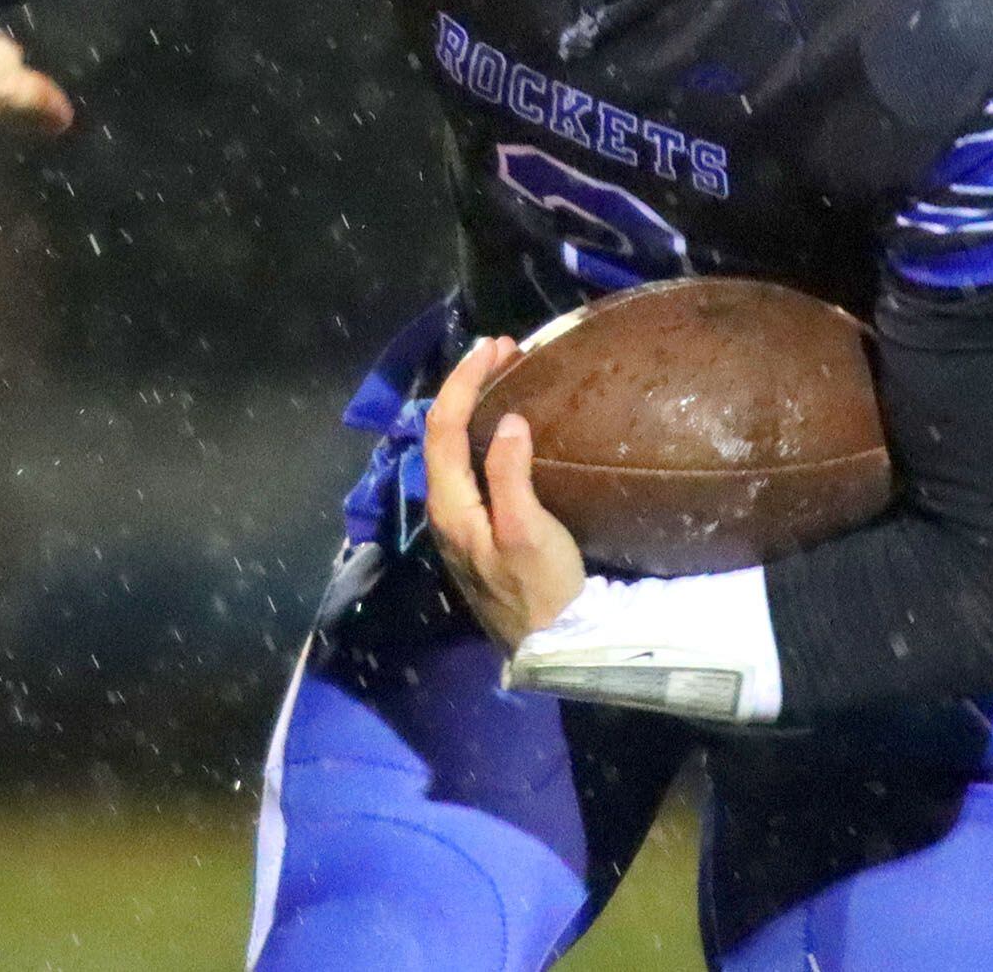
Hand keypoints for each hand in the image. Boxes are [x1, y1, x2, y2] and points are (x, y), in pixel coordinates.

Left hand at [424, 334, 586, 649]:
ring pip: (456, 449)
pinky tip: (511, 427)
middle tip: (505, 351)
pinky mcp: (481, 528)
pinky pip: (473, 465)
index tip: (495, 347)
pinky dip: (486, 432)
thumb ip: (511, 476)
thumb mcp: (526, 532)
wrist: (550, 645)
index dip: (464, 382)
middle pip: (443, 434)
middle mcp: (446, 509)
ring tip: (508, 376)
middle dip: (468, 386)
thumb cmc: (540, 588)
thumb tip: (508, 420)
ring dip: (475, 407)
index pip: (443, 428)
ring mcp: (462, 521)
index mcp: (450, 506)